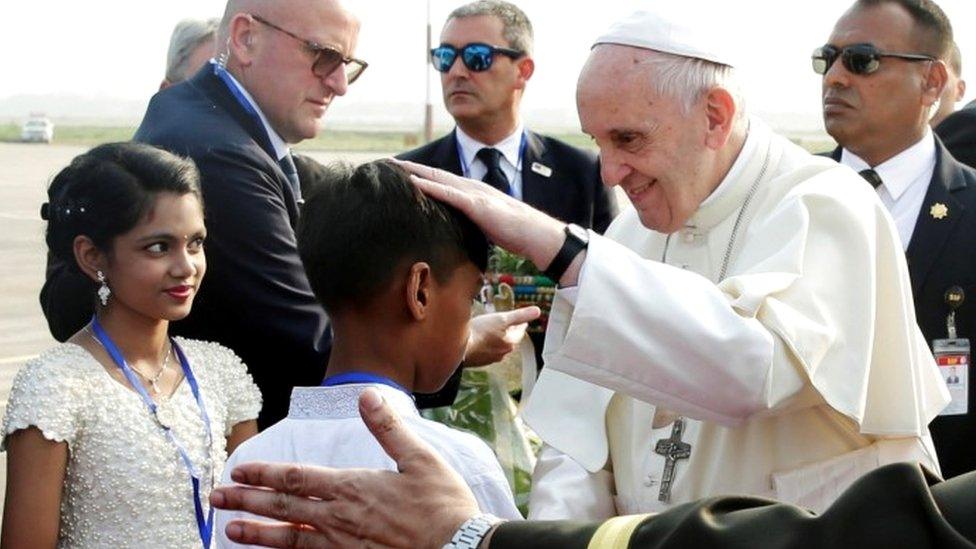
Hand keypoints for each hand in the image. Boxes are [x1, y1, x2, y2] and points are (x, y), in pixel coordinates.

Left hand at [210, 388, 481, 547]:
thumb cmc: (441, 505)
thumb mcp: (420, 458)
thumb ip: (388, 428)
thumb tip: (366, 396)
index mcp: (352, 487)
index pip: (296, 478)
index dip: (265, 472)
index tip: (240, 468)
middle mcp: (338, 518)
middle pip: (282, 506)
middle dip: (246, 499)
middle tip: (216, 496)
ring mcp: (341, 546)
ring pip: (288, 538)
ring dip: (256, 532)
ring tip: (229, 529)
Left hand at [396, 159, 566, 270]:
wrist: (536, 234)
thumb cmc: (514, 233)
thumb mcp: (485, 226)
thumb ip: (470, 222)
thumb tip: (456, 232)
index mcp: (472, 193)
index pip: (441, 182)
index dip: (420, 176)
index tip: (400, 174)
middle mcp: (471, 188)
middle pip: (435, 175)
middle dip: (411, 168)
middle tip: (388, 162)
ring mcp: (474, 194)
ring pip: (439, 179)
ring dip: (415, 172)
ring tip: (395, 167)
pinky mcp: (477, 205)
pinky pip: (449, 194)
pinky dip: (431, 187)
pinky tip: (414, 183)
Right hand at [464, 306, 541, 366]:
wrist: (457, 348)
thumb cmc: (479, 332)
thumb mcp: (501, 318)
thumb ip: (520, 315)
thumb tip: (537, 311)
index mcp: (510, 343)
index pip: (519, 331)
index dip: (519, 323)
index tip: (520, 319)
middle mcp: (502, 353)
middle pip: (509, 340)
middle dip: (508, 332)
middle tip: (505, 324)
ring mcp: (489, 358)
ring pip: (497, 347)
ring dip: (496, 339)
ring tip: (491, 331)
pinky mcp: (477, 361)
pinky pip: (485, 351)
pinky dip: (485, 345)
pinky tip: (478, 340)